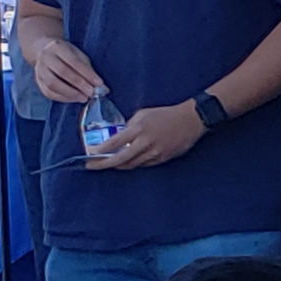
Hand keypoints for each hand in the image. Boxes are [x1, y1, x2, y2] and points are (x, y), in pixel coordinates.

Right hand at [31, 36, 104, 104]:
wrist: (43, 51)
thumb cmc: (65, 53)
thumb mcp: (77, 54)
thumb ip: (88, 69)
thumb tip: (102, 88)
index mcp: (57, 47)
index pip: (73, 61)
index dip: (87, 73)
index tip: (99, 83)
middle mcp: (46, 57)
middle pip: (62, 72)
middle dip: (79, 84)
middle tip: (91, 92)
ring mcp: (39, 70)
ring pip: (53, 84)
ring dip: (70, 93)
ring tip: (83, 97)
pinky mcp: (38, 82)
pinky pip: (49, 93)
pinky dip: (63, 98)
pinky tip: (74, 99)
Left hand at [83, 103, 204, 170]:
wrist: (190, 121)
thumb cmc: (166, 114)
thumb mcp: (144, 114)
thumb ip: (130, 125)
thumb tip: (119, 136)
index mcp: (139, 129)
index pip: (114, 143)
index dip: (101, 150)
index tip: (90, 153)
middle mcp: (145, 143)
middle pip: (119, 159)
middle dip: (103, 164)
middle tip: (91, 166)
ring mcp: (153, 153)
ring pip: (130, 165)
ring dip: (116, 165)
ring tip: (105, 164)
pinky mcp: (161, 159)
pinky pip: (142, 164)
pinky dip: (132, 164)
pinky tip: (125, 163)